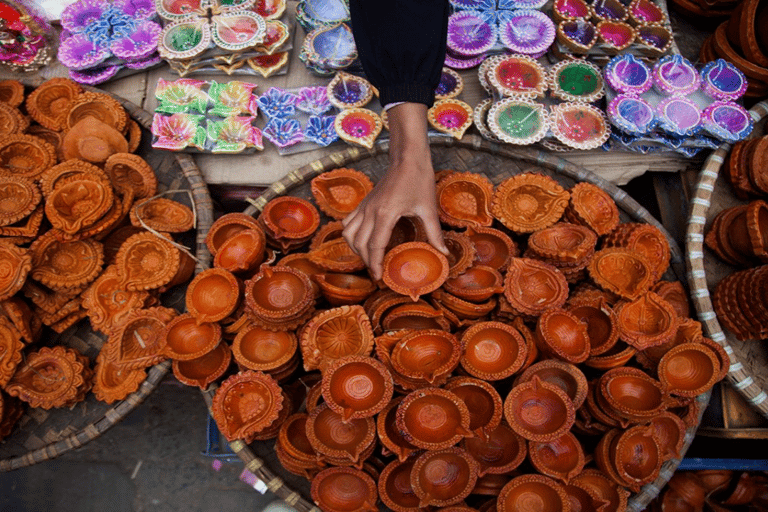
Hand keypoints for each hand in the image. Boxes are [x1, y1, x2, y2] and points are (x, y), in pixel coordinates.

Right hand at [342, 102, 447, 280]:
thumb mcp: (428, 209)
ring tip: (368, 259)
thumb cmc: (419, 179)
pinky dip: (351, 235)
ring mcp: (365, 206)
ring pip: (349, 233)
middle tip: (377, 273)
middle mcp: (370, 211)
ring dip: (355, 249)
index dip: (375, 264)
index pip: (375, 245)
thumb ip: (434, 234)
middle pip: (360, 243)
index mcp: (386, 214)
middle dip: (366, 261)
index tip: (379, 278)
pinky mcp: (364, 202)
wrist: (408, 158)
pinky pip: (349, 222)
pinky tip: (361, 241)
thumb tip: (443, 254)